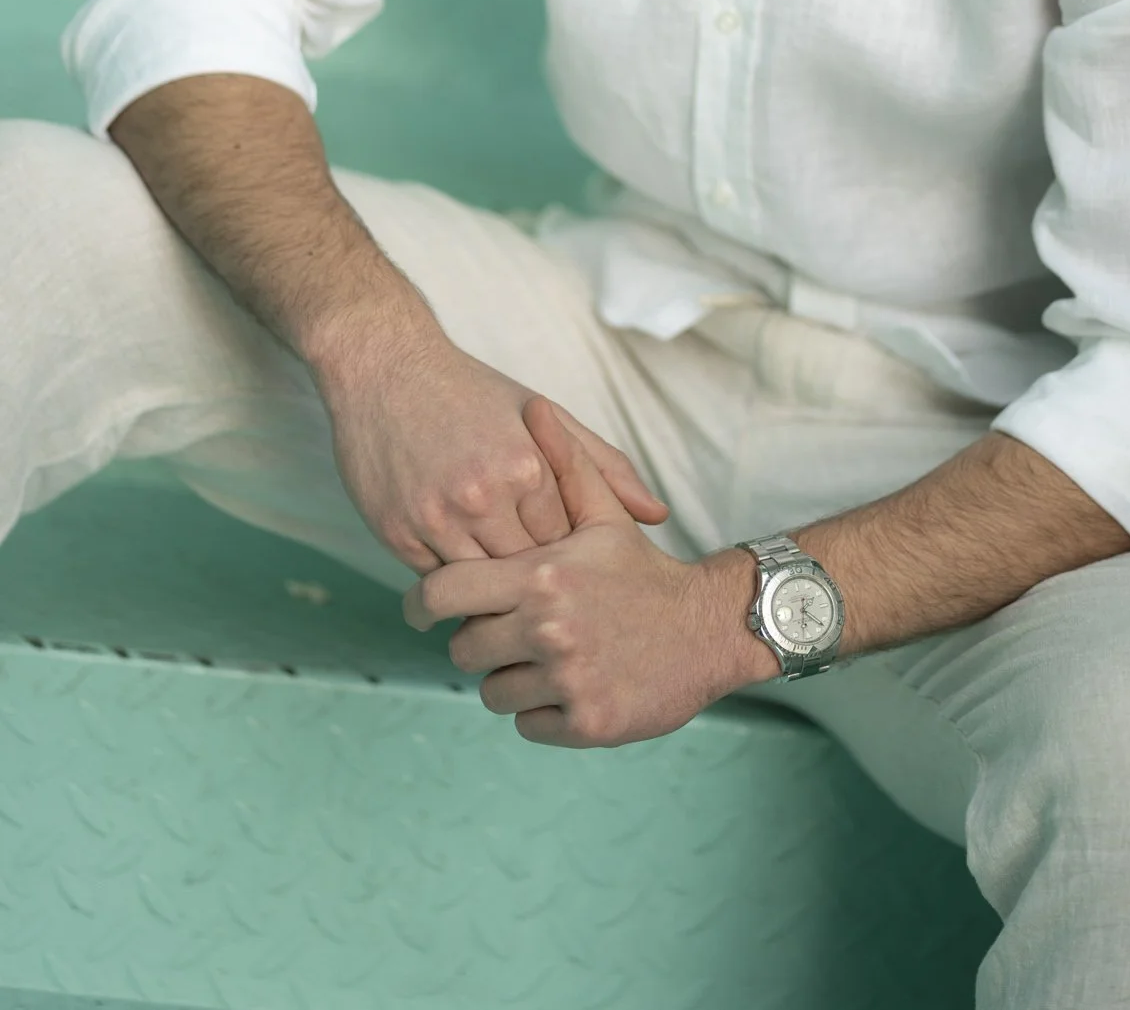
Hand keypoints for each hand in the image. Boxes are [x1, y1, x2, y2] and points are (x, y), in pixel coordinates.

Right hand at [317, 309, 667, 571]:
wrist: (384, 365)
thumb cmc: (469, 390)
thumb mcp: (541, 414)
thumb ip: (602, 465)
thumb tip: (658, 515)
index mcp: (527, 467)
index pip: (566, 544)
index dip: (569, 557)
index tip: (573, 562)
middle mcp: (483, 496)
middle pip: (525, 571)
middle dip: (535, 580)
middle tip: (546, 589)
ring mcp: (436, 518)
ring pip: (480, 587)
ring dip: (493, 591)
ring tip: (507, 592)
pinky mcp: (396, 533)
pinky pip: (436, 582)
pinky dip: (452, 581)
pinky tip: (462, 572)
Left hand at [405, 396, 774, 744]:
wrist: (708, 630)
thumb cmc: (644, 570)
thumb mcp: (603, 514)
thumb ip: (563, 462)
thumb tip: (531, 406)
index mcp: (542, 576)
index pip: (444, 594)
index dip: (423, 602)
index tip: (422, 607)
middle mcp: (548, 629)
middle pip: (464, 649)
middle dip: (479, 638)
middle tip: (505, 628)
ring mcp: (567, 679)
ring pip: (493, 690)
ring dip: (509, 676)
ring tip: (542, 654)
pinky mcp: (585, 723)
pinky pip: (526, 722)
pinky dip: (539, 708)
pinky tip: (565, 682)